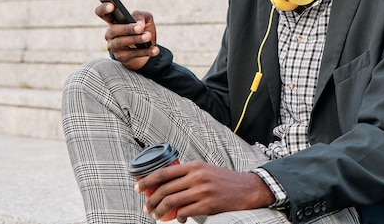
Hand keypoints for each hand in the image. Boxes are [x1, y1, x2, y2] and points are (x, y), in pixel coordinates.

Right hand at [95, 3, 159, 69]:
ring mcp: (114, 46)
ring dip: (136, 39)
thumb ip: (141, 16)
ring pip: (121, 42)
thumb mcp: (145, 20)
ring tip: (148, 37)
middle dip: (127, 28)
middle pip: (113, 29)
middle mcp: (110, 34)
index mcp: (114, 21)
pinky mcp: (121, 57)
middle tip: (140, 28)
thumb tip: (139, 24)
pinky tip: (154, 50)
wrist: (148, 49)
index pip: (102, 13)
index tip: (112, 6)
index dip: (103, 8)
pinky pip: (132, 54)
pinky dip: (145, 52)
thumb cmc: (143, 31)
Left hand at [136, 161, 274, 221]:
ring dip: (160, 211)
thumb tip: (165, 181)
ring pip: (172, 202)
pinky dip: (178, 217)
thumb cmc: (223, 180)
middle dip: (151, 200)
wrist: (246, 189)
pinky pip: (185, 212)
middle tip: (146, 208)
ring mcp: (202, 191)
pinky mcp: (207, 205)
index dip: (148, 180)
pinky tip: (178, 219)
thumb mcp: (205, 170)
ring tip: (156, 216)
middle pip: (165, 189)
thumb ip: (188, 173)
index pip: (164, 172)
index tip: (137, 188)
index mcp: (195, 166)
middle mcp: (197, 177)